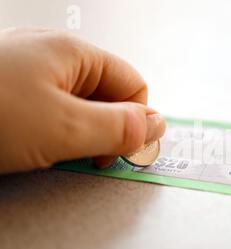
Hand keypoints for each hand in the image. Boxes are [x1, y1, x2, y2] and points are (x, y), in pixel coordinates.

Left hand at [0, 28, 165, 173]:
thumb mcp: (63, 128)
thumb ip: (119, 128)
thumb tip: (156, 126)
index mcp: (72, 52)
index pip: (133, 86)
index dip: (135, 123)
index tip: (122, 152)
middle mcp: (51, 55)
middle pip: (105, 97)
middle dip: (102, 131)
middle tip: (84, 155)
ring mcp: (26, 71)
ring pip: (75, 107)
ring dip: (74, 135)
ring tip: (48, 151)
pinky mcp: (7, 89)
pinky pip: (46, 111)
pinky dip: (47, 132)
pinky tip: (30, 145)